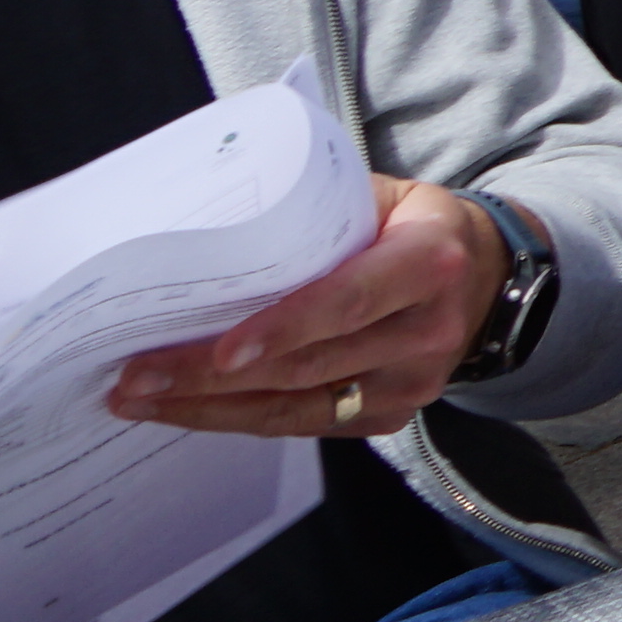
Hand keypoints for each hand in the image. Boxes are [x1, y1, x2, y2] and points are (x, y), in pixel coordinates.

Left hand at [109, 183, 500, 437]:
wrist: (485, 274)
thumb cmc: (409, 224)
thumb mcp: (379, 196)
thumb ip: (311, 212)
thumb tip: (202, 225)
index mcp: (430, 261)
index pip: (352, 300)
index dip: (287, 328)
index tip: (223, 351)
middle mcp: (429, 330)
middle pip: (309, 365)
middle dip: (212, 376)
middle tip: (136, 376)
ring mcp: (413, 382)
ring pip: (298, 407)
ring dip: (210, 407)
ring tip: (140, 399)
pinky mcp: (392, 416)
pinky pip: (305, 425)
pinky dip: (239, 418)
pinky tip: (188, 409)